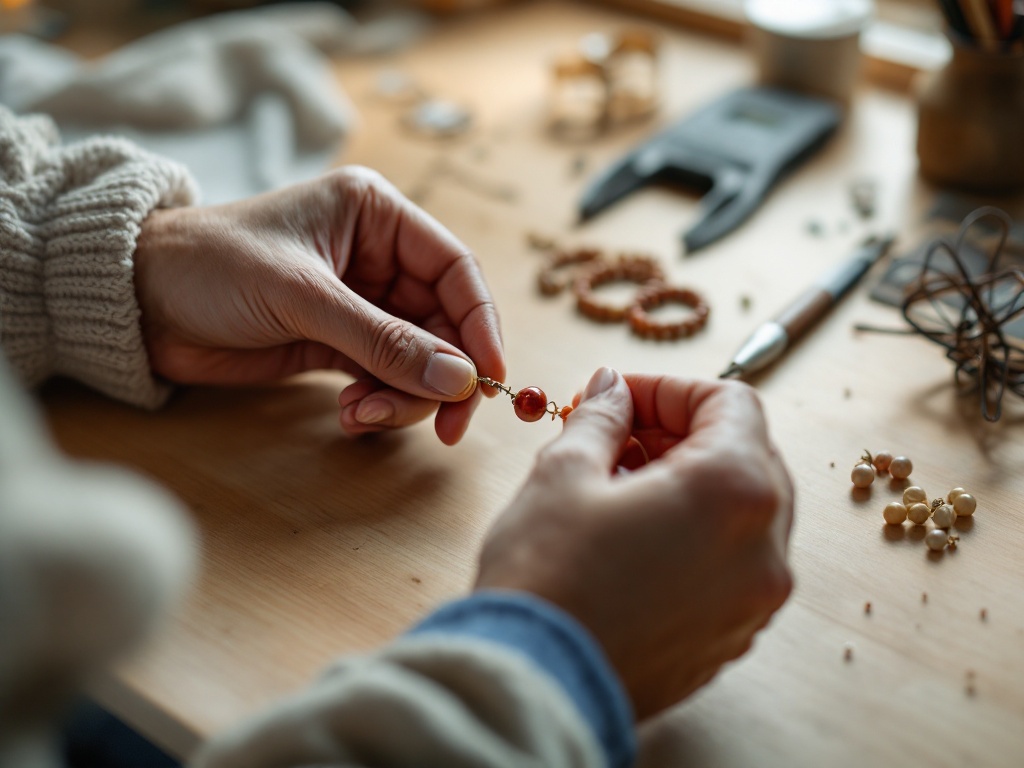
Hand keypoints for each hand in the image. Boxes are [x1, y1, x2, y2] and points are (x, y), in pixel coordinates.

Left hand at [133, 166, 504, 444]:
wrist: (136, 302)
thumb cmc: (212, 266)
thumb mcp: (302, 296)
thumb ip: (382, 340)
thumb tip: (459, 380)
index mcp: (377, 216)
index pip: (455, 270)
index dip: (480, 325)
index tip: (490, 379)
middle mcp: (377, 258)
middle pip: (444, 324)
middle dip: (442, 376)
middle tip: (444, 426)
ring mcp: (359, 304)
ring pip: (417, 360)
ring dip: (403, 396)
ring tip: (361, 415)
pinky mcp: (337, 344)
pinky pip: (383, 378)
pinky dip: (378, 403)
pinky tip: (349, 414)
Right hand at [475, 368, 792, 718]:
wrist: (535, 685)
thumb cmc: (546, 578)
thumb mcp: (564, 473)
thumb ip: (602, 416)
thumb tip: (613, 388)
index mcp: (734, 492)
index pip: (732, 402)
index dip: (671, 389)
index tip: (622, 397)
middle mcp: (765, 548)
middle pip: (746, 454)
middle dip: (681, 434)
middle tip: (617, 437)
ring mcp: (754, 600)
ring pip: (741, 511)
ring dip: (689, 483)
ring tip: (618, 488)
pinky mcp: (732, 636)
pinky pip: (731, 563)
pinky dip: (695, 534)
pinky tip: (633, 537)